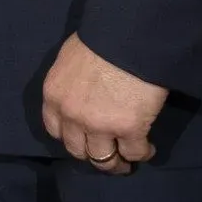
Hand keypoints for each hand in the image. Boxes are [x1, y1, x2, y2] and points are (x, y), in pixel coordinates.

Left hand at [41, 32, 167, 173]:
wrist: (126, 36)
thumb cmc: (100, 38)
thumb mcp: (70, 58)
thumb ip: (71, 80)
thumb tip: (82, 88)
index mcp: (54, 96)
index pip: (55, 129)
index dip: (71, 136)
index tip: (82, 137)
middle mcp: (72, 116)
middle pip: (77, 150)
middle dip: (91, 154)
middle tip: (106, 154)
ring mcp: (99, 126)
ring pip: (104, 160)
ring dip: (115, 164)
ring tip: (126, 162)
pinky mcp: (129, 130)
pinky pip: (134, 153)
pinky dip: (142, 154)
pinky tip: (147, 149)